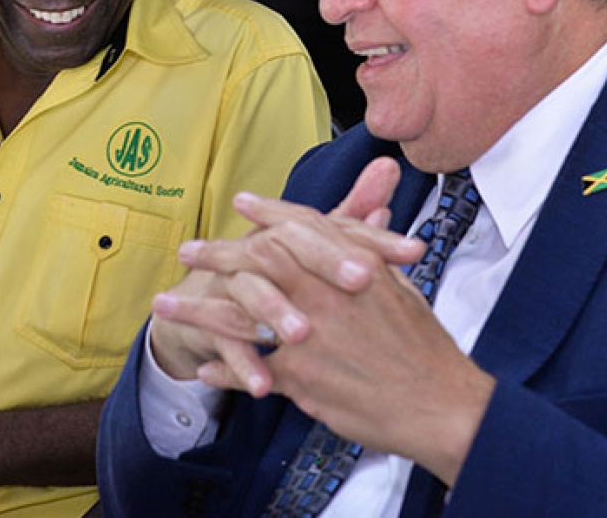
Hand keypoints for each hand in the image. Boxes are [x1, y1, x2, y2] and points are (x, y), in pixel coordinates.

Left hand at [164, 161, 495, 485]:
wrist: (441, 404)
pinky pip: (250, 370)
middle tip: (187, 250)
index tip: (241, 202)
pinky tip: (204, 366)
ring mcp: (309, 337)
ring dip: (197, 309)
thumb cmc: (425, 346)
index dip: (269, 213)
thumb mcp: (401, 285)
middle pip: (258, 262)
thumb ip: (374, 247)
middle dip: (217, 253)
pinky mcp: (302, 379)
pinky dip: (224, 368)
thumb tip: (374, 209)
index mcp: (352, 266)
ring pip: (239, 316)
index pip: (301, 227)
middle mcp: (325, 294)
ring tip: (164, 305)